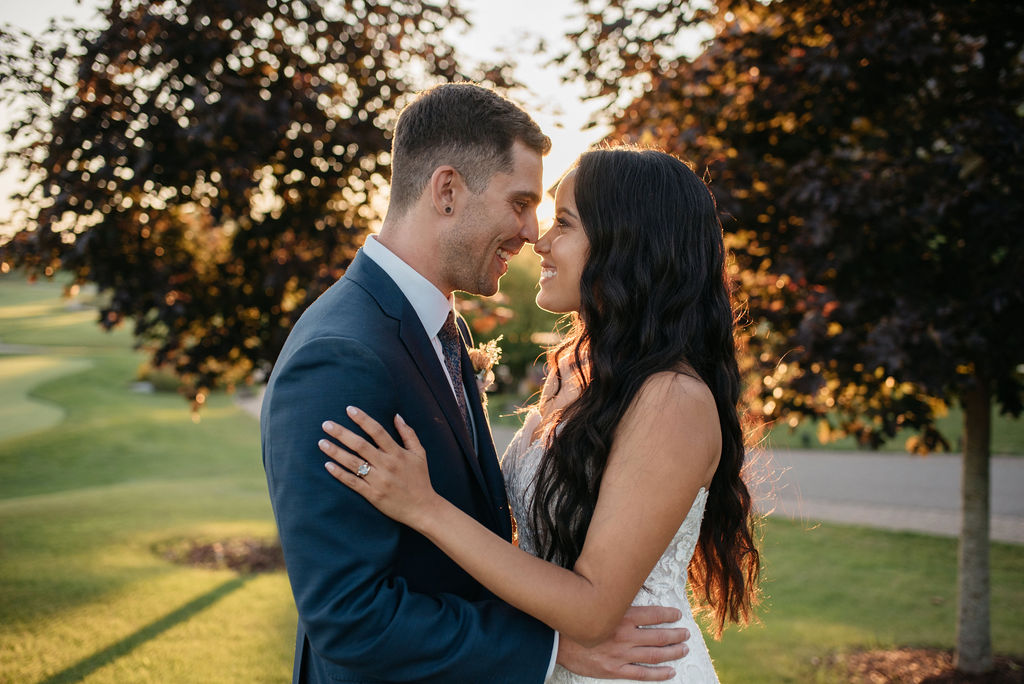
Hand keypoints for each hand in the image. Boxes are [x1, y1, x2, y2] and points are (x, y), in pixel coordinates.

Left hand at [319, 407, 439, 527]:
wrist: (422, 508)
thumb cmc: (420, 479)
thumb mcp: (419, 454)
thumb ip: (408, 434)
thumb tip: (397, 416)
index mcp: (397, 453)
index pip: (377, 431)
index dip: (363, 419)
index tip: (349, 409)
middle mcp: (387, 465)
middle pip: (360, 445)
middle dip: (342, 433)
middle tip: (326, 424)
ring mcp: (378, 480)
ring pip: (353, 463)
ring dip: (336, 452)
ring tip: (321, 442)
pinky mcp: (372, 494)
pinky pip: (352, 482)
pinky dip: (339, 473)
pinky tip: (327, 465)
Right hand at [556, 606, 689, 680]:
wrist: (555, 641)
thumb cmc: (574, 620)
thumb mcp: (595, 603)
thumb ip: (613, 601)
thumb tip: (625, 590)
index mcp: (621, 617)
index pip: (653, 615)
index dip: (668, 615)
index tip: (677, 615)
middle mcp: (625, 636)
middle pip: (658, 636)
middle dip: (675, 635)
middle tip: (686, 634)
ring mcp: (621, 654)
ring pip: (654, 655)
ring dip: (672, 653)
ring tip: (683, 650)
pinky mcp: (614, 669)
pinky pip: (642, 674)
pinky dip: (658, 674)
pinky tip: (669, 672)